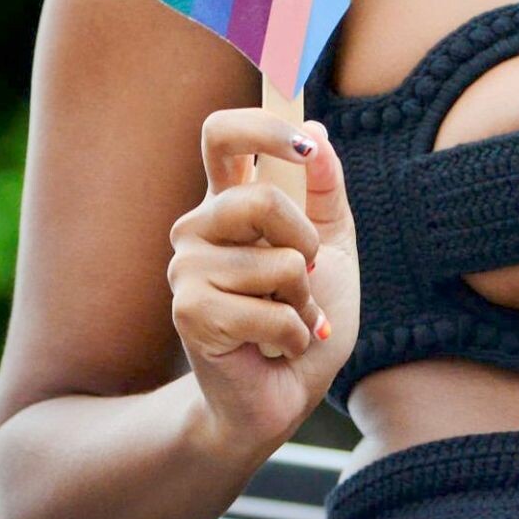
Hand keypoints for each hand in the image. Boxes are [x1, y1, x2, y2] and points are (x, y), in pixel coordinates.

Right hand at [168, 112, 358, 456]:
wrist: (284, 392)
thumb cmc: (305, 315)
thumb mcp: (332, 244)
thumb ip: (325, 189)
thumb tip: (318, 130)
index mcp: (228, 203)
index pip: (221, 135)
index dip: (260, 126)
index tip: (305, 145)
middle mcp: (198, 228)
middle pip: (260, 199)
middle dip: (305, 243)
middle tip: (307, 276)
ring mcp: (187, 269)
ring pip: (280, 262)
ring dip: (304, 301)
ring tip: (290, 320)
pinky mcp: (189, 311)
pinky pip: (272, 309)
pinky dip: (295, 332)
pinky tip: (278, 345)